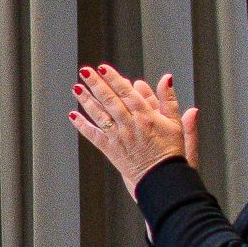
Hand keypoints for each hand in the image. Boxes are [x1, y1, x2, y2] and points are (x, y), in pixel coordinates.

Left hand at [70, 65, 197, 192]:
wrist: (162, 178)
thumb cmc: (170, 151)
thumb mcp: (175, 123)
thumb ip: (168, 100)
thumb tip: (167, 78)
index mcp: (146, 116)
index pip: (127, 93)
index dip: (113, 79)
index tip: (102, 68)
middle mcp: (130, 125)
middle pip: (110, 100)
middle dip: (96, 84)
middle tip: (84, 71)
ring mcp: (119, 138)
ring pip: (99, 115)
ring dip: (86, 101)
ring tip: (76, 88)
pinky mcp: (111, 150)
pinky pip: (94, 136)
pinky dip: (82, 125)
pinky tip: (73, 115)